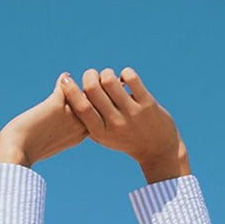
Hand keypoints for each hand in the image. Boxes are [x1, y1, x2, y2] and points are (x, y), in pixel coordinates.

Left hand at [0, 74, 88, 167]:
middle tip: (77, 85)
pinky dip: (64, 79)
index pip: (93, 115)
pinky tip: (63, 77)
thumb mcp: (53, 141)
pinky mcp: (56, 104)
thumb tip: (61, 114)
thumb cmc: (30, 147)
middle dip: (87, 92)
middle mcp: (79, 125)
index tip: (83, 99)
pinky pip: (65, 84)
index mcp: (79, 136)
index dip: (89, 106)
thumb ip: (62, 129)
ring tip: (69, 81)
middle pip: (90, 101)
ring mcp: (70, 115)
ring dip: (75, 84)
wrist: (16, 151)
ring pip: (80, 92)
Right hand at [61, 67, 189, 180]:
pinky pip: (130, 77)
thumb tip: (70, 93)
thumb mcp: (104, 136)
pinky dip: (125, 73)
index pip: (81, 107)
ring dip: (107, 73)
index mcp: (101, 132)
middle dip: (89, 75)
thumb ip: (88, 120)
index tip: (66, 80)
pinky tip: (125, 80)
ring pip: (109, 79)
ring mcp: (132, 113)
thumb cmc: (125, 140)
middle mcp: (115, 123)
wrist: (158, 150)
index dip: (70, 89)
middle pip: (92, 88)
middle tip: (93, 76)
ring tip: (110, 78)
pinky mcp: (147, 104)